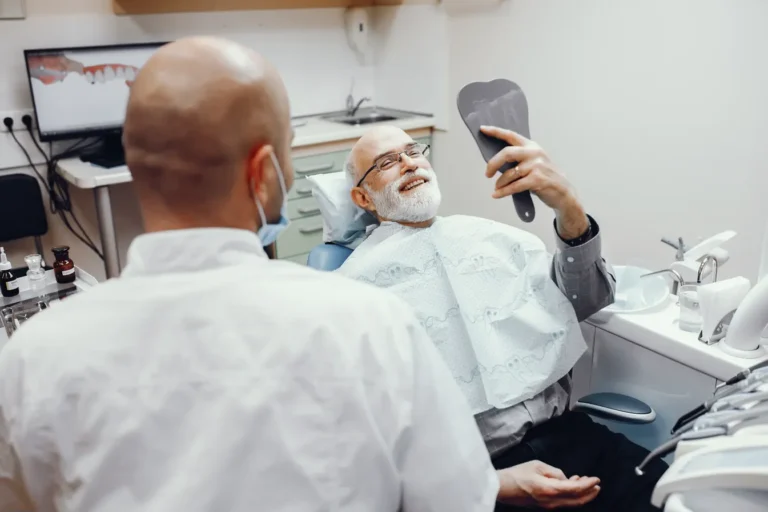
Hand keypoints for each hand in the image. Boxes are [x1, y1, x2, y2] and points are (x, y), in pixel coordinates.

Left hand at [480, 125, 588, 239]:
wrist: (564, 192)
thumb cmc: (546, 177)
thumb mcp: (535, 162)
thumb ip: (519, 159)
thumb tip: (496, 162)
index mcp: (532, 146)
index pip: (511, 135)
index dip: (495, 131)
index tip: (482, 129)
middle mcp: (534, 153)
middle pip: (507, 153)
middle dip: (493, 163)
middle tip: (487, 173)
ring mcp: (537, 166)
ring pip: (509, 173)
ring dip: (500, 183)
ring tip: (497, 188)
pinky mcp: (537, 180)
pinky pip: (514, 186)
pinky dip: (503, 192)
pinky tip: (496, 194)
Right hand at [497, 460, 600, 508]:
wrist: (502, 488)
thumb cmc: (517, 474)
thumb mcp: (538, 466)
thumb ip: (555, 472)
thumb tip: (565, 478)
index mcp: (551, 490)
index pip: (576, 489)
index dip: (588, 484)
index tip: (596, 479)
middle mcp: (552, 501)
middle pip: (577, 500)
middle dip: (589, 493)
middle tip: (596, 484)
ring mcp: (548, 505)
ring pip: (571, 502)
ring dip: (581, 493)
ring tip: (585, 482)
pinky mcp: (544, 505)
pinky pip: (563, 501)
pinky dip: (571, 494)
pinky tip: (570, 484)